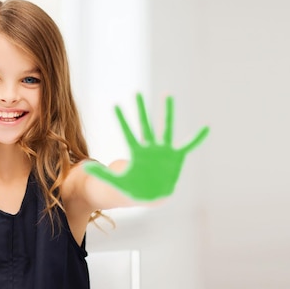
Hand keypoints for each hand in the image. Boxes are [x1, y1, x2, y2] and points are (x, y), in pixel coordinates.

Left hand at [84, 93, 208, 200]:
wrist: (151, 195)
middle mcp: (150, 148)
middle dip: (141, 110)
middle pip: (145, 125)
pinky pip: (188, 146)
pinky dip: (197, 138)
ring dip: (167, 113)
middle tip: (136, 93)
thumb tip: (83, 167)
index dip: (121, 120)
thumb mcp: (116, 182)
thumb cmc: (133, 188)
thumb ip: (101, 174)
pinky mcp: (176, 157)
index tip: (114, 105)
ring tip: (167, 95)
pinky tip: (206, 127)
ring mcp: (164, 151)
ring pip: (166, 128)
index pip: (127, 133)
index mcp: (137, 153)